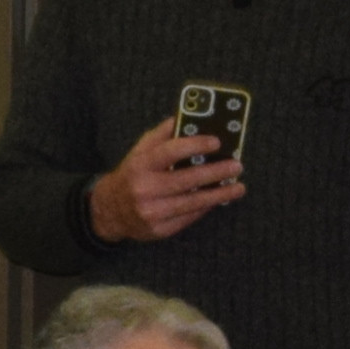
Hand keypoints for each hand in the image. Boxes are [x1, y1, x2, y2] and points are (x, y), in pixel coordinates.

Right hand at [85, 120, 244, 244]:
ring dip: (219, 194)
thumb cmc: (132, 174)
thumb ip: (163, 134)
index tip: (217, 142)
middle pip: (186, 180)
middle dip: (215, 172)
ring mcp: (152, 212)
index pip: (169, 152)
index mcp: (140, 165)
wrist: (110, 210)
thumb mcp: (140, 150)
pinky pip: (188, 217)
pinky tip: (219, 199)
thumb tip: (190, 118)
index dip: (194, 145)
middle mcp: (144, 189)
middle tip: (236, 165)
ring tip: (238, 187)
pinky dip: (206, 207)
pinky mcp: (159, 230)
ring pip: (192, 202)